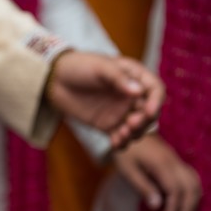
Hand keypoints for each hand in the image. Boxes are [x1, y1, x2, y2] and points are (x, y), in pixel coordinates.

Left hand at [48, 51, 164, 148]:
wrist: (56, 80)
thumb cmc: (79, 66)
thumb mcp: (100, 67)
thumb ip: (118, 79)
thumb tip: (138, 91)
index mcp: (135, 77)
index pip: (155, 90)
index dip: (155, 102)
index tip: (148, 111)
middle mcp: (131, 96)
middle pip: (150, 113)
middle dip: (144, 121)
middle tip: (130, 124)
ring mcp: (120, 112)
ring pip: (137, 128)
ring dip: (134, 134)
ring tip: (120, 135)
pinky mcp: (107, 125)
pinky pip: (120, 138)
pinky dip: (121, 143)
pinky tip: (114, 144)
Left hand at [113, 134, 201, 210]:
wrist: (129, 128)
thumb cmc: (125, 150)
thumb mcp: (128, 170)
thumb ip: (143, 187)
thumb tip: (158, 206)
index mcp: (163, 165)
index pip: (176, 192)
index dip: (174, 210)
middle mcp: (175, 163)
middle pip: (191, 189)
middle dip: (186, 210)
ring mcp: (178, 161)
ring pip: (196, 184)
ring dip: (192, 203)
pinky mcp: (177, 162)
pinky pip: (192, 178)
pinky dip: (192, 193)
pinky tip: (185, 203)